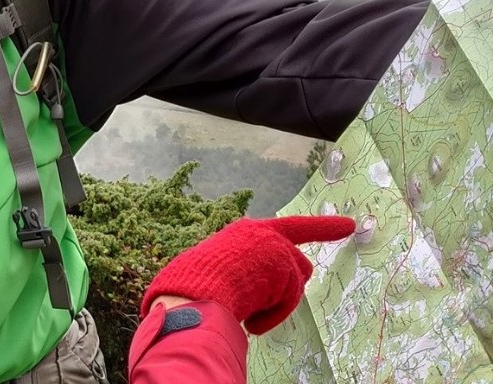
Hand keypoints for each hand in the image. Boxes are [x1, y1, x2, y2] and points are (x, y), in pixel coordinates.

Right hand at [141, 215, 354, 333]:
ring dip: (277, 301)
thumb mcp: (222, 272)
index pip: (289, 227)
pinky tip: (252, 318)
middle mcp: (262, 231)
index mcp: (244, 233)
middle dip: (289, 287)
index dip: (321, 227)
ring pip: (295, 281)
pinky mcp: (282, 260)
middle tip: (278, 295)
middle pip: (296, 262)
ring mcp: (274, 243)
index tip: (350, 224)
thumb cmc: (198, 285)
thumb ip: (244, 272)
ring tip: (249, 308)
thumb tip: (254, 297)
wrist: (194, 290)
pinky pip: (289, 298)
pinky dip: (273, 314)